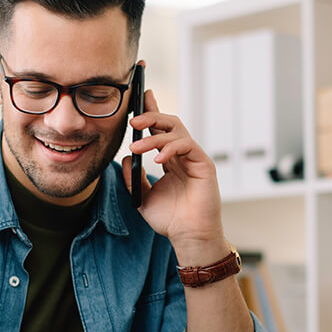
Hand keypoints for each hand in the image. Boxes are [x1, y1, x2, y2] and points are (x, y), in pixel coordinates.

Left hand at [122, 89, 225, 258]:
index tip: (140, 95)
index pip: (159, 130)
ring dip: (153, 135)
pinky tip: (158, 158)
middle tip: (132, 121)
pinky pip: (187, 145)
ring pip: (176, 130)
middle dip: (150, 116)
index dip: (151, 111)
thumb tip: (127, 157)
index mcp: (169, 159)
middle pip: (168, 123)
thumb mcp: (142, 198)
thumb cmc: (170, 220)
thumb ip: (134, 178)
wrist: (188, 236)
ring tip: (136, 146)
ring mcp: (193, 158)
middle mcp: (182, 155)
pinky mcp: (204, 164)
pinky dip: (170, 148)